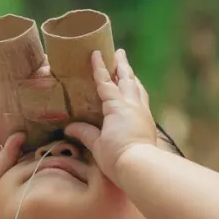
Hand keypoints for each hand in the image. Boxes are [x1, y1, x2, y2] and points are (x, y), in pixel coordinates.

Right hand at [63, 49, 156, 181]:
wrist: (140, 165)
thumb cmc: (115, 155)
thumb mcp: (97, 144)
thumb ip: (85, 133)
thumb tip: (69, 128)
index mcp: (116, 106)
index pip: (105, 83)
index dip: (99, 68)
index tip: (96, 53)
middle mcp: (131, 104)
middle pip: (127, 79)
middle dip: (122, 65)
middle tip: (120, 52)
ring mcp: (142, 112)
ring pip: (138, 88)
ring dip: (132, 77)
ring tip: (129, 71)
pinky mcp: (148, 122)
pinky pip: (142, 100)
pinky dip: (138, 92)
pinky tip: (136, 94)